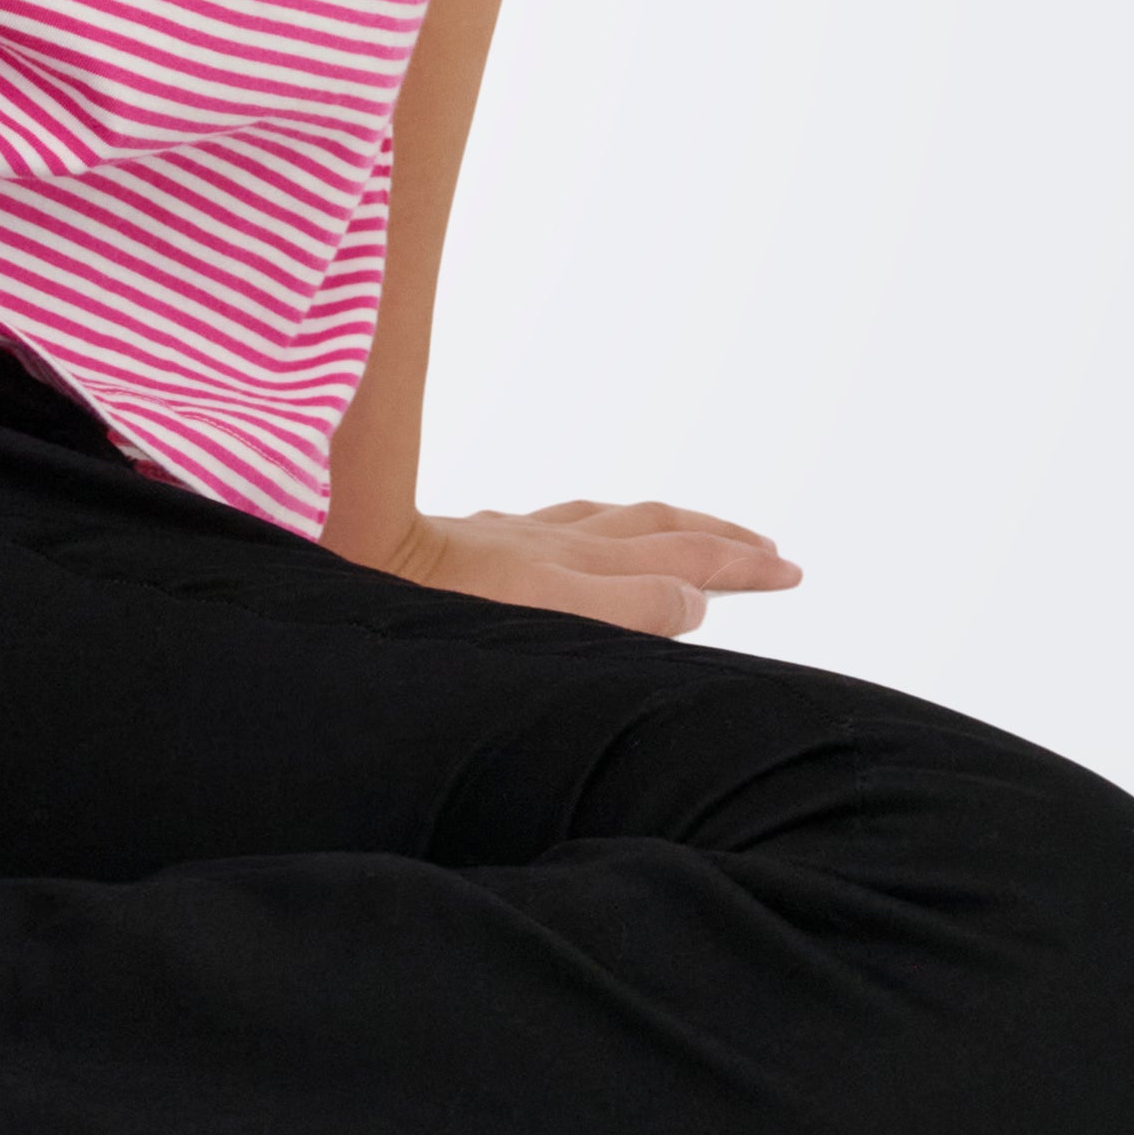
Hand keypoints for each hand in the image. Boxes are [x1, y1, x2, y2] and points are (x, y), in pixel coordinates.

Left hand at [399, 497, 801, 639]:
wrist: (341, 557)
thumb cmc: (433, 606)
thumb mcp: (549, 614)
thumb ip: (629, 606)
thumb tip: (696, 597)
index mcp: (575, 564)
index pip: (681, 557)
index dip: (739, 564)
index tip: (791, 568)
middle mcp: (546, 543)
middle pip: (652, 526)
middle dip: (716, 537)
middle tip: (767, 549)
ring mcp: (503, 538)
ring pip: (600, 520)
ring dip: (656, 525)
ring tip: (687, 530)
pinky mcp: (462, 542)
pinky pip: (541, 524)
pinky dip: (582, 528)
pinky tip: (567, 534)